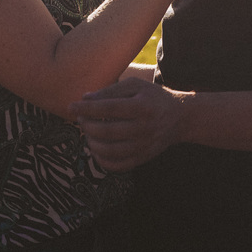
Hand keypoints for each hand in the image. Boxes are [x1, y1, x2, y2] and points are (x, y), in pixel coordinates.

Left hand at [70, 77, 188, 171]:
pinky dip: (102, 159)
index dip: (86, 108)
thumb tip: (85, 99)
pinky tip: (97, 148)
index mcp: (142, 106)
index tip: (71, 106)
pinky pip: (117, 165)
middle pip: (106, 131)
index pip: (107, 108)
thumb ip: (110, 90)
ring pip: (109, 151)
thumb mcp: (135, 85)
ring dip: (91, 142)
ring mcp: (144, 145)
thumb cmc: (152, 97)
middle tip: (81, 119)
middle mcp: (144, 128)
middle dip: (87, 125)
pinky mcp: (143, 158)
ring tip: (88, 133)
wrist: (180, 118)